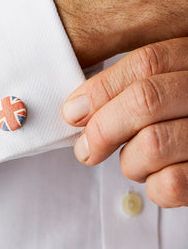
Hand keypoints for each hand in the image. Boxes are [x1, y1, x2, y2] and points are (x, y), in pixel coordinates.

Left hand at [62, 38, 187, 207]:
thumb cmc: (176, 118)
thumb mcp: (161, 90)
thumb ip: (125, 89)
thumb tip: (76, 110)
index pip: (146, 63)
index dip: (101, 89)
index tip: (73, 112)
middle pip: (145, 100)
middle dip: (103, 129)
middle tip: (86, 149)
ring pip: (153, 144)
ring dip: (130, 162)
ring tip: (137, 162)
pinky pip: (171, 183)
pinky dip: (153, 186)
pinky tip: (158, 178)